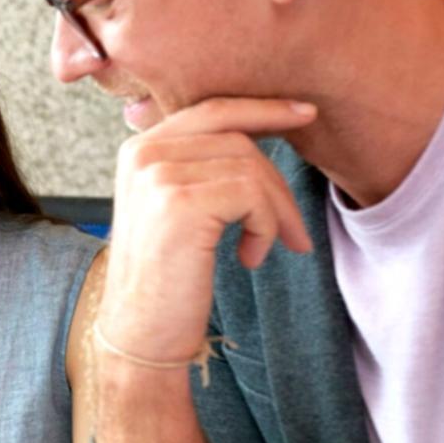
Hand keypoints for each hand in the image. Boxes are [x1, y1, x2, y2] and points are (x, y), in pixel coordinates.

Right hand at [98, 98, 315, 364]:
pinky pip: (252, 196)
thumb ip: (199, 167)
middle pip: (239, 139)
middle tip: (292, 233)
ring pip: (251, 167)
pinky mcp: (180, 203)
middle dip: (277, 185)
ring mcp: (158, 175)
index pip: (213, 109)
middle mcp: (143, 154)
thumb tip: (260, 133)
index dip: (263, 109)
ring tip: (263, 249)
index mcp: (138, 149)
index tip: (305, 115)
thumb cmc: (165, 278)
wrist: (139, 333)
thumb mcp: (174, 210)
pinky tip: (249, 258)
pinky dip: (266, 229)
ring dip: (275, 213)